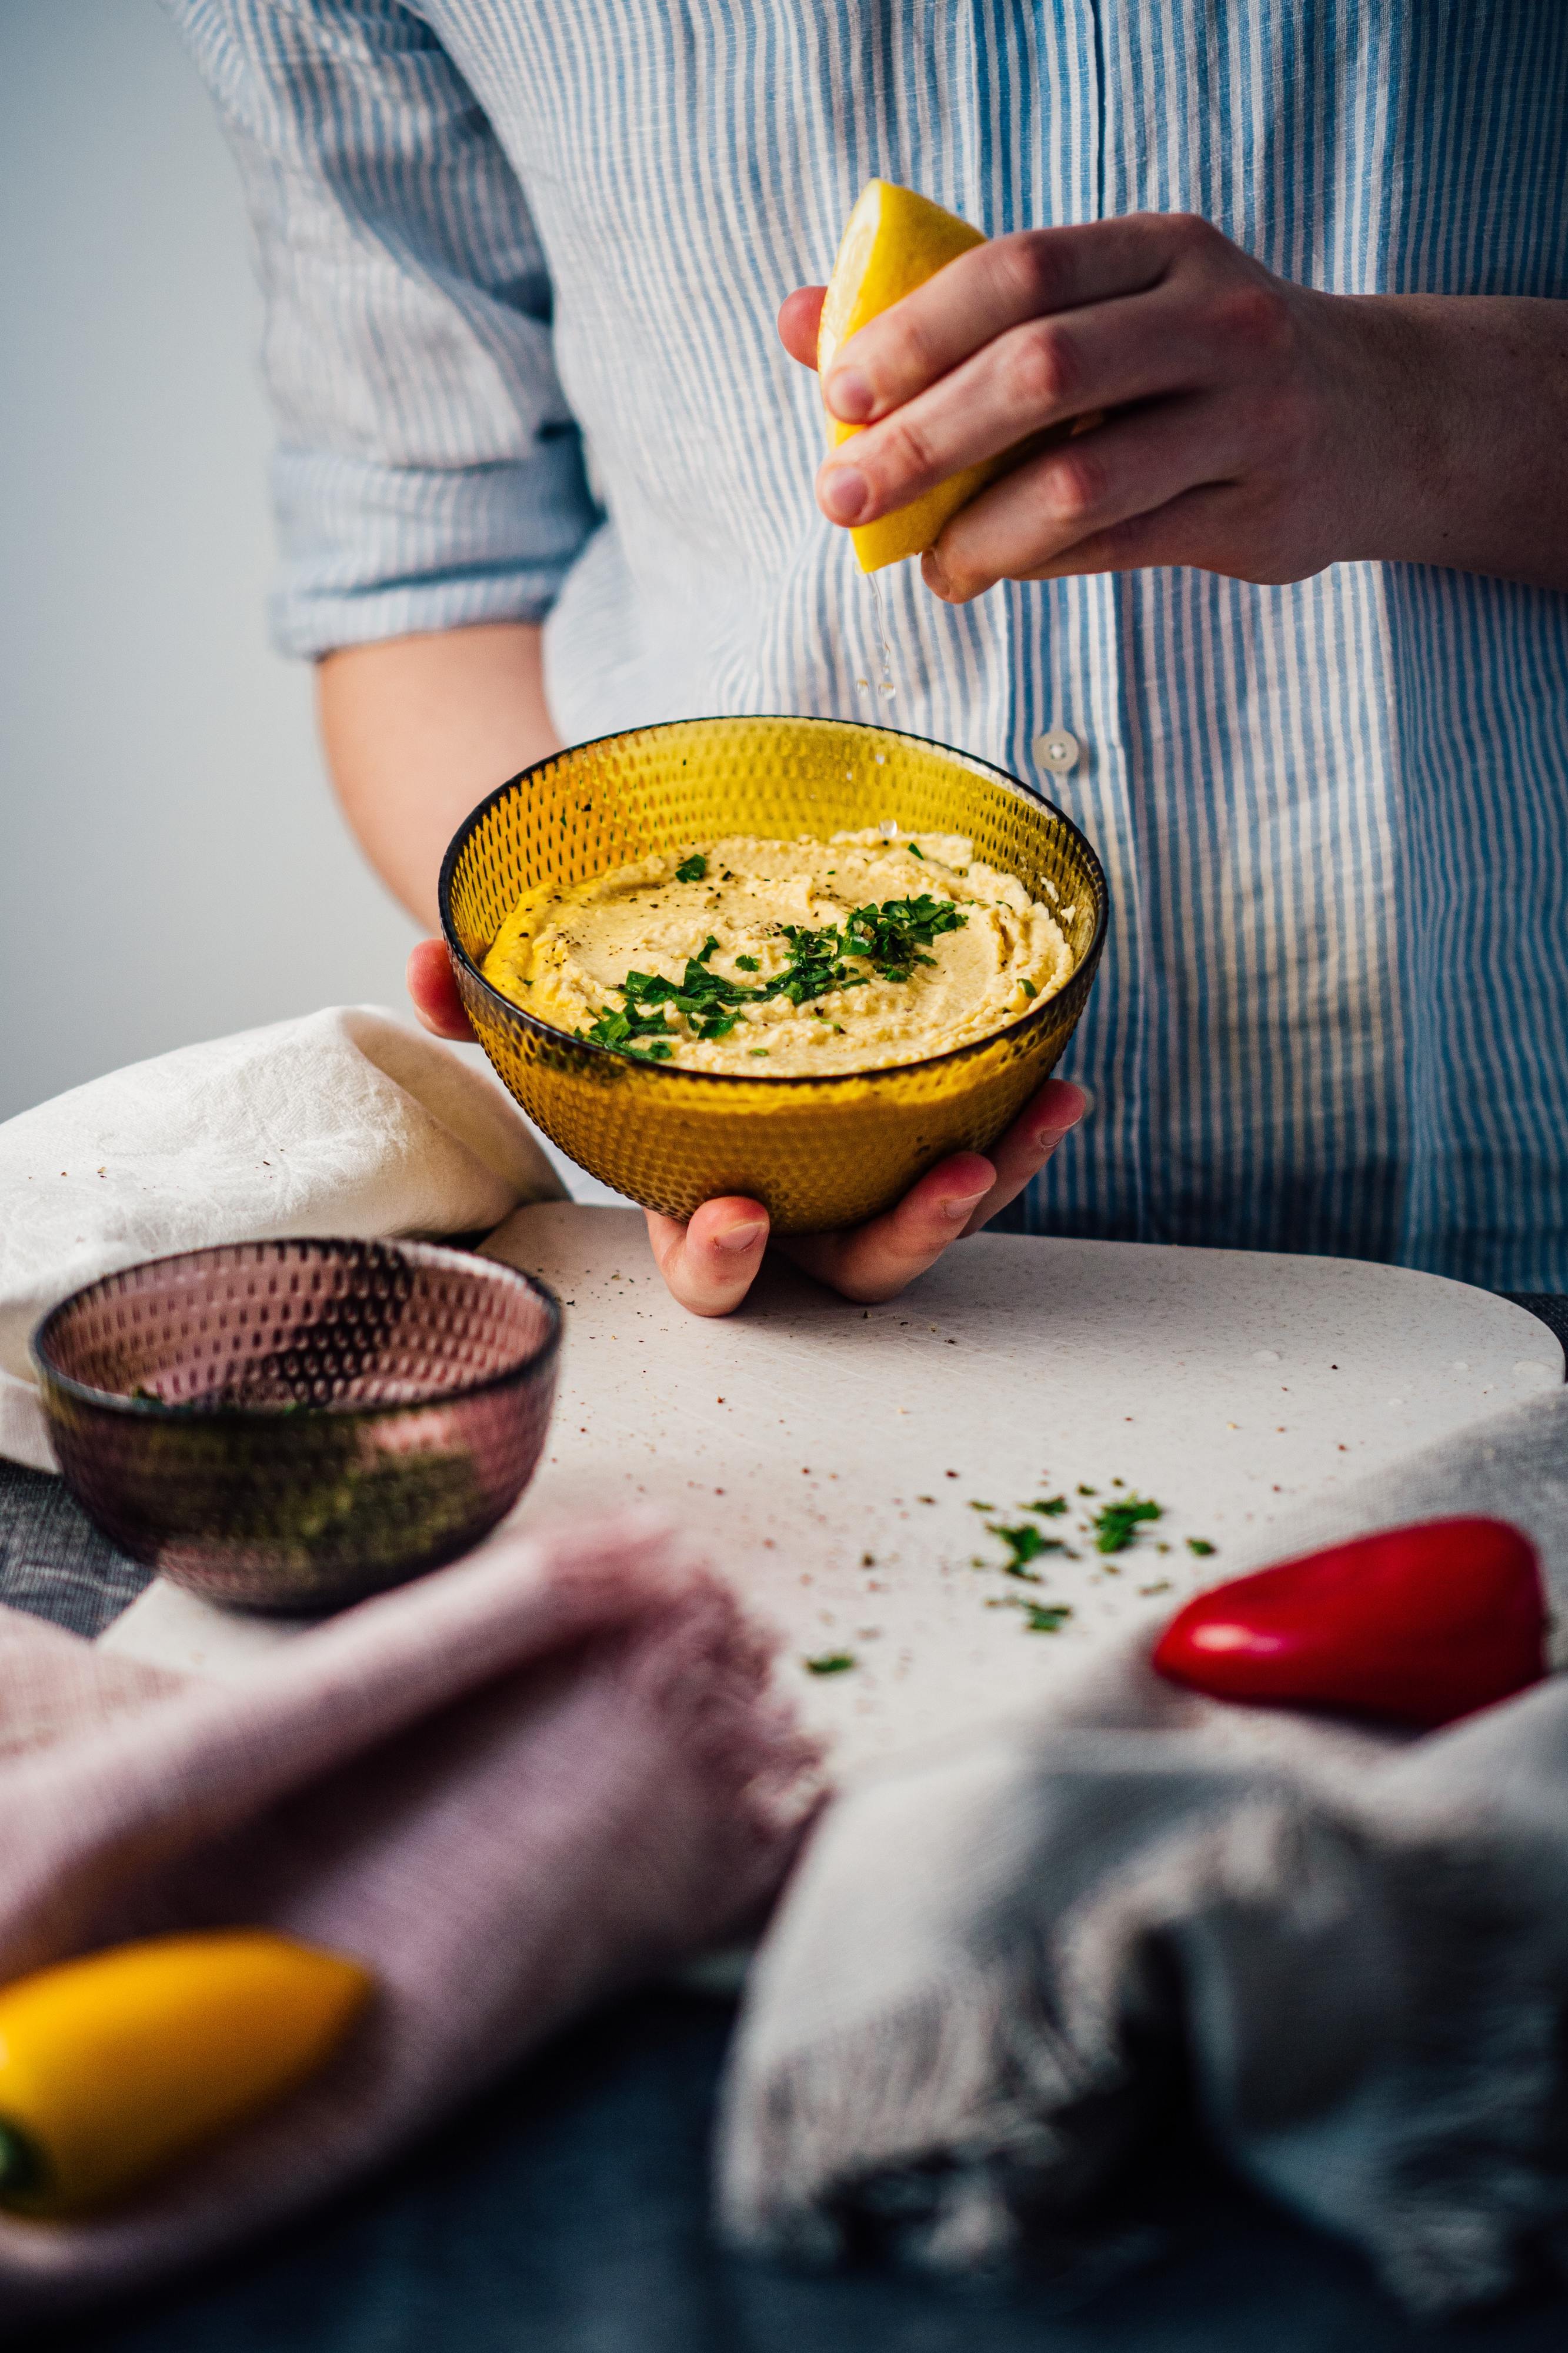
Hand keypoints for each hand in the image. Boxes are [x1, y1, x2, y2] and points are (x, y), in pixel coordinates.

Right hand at [408, 940, 1085, 1315]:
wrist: (669, 986)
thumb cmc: (608, 1021)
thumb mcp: (543, 1016)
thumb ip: (483, 1002)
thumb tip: (428, 964)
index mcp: (693, 1202)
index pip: (706, 1266)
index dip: (719, 1259)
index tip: (729, 1216)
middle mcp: (789, 1212)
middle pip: (847, 1267)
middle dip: (897, 1240)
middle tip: (939, 1187)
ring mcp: (854, 1183)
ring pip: (928, 1218)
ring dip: (990, 1183)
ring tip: (1033, 1122)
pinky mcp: (908, 1140)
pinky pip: (973, 1151)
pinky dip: (1017, 1124)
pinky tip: (1061, 1081)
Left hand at [780, 213, 1432, 600]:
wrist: (1376, 418)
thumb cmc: (1192, 360)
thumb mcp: (1101, 308)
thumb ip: (957, 314)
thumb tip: (800, 323)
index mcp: (1162, 249)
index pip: (1021, 270)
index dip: (918, 331)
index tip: (839, 393)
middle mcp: (1216, 321)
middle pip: (1040, 372)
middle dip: (922, 441)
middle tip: (842, 496)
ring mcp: (1248, 419)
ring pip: (1080, 483)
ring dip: (976, 532)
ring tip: (924, 561)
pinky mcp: (1257, 514)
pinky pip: (1115, 549)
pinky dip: (1032, 566)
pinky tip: (983, 570)